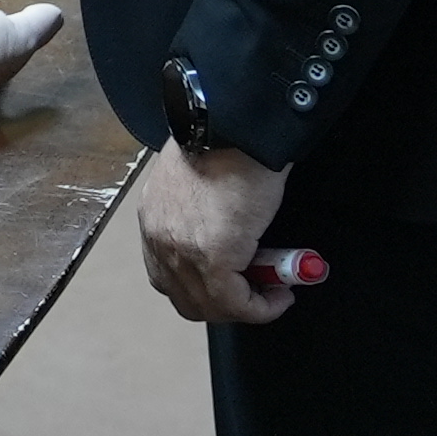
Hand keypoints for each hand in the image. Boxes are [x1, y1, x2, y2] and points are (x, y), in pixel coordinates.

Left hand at [134, 141, 294, 324]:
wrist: (236, 127)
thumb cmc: (227, 147)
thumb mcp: (199, 185)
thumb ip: (202, 217)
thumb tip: (231, 240)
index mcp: (155, 219)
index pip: (168, 276)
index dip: (204, 288)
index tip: (238, 283)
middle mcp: (159, 239)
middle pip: (186, 298)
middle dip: (226, 304)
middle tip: (259, 290)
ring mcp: (181, 251)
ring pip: (210, 306)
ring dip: (247, 307)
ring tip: (275, 290)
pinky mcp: (211, 257)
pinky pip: (235, 303)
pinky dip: (262, 308)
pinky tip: (281, 294)